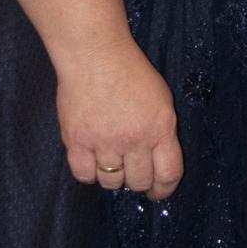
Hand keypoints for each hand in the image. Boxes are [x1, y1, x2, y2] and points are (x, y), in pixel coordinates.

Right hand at [56, 38, 183, 201]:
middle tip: (132, 168)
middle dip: (138, 179)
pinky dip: (89, 172)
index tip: (158, 191)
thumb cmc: (130, 71)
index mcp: (160, 127)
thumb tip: (158, 161)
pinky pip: (85, 175)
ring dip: (113, 176)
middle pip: (139, 181)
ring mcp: (104, 142)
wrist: (95, 55)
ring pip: (112, 182)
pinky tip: (92, 159)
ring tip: (111, 158)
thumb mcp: (160, 98)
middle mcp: (134, 139)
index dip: (164, 190)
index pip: (169, 174)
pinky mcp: (77, 142)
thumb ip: (161, 131)